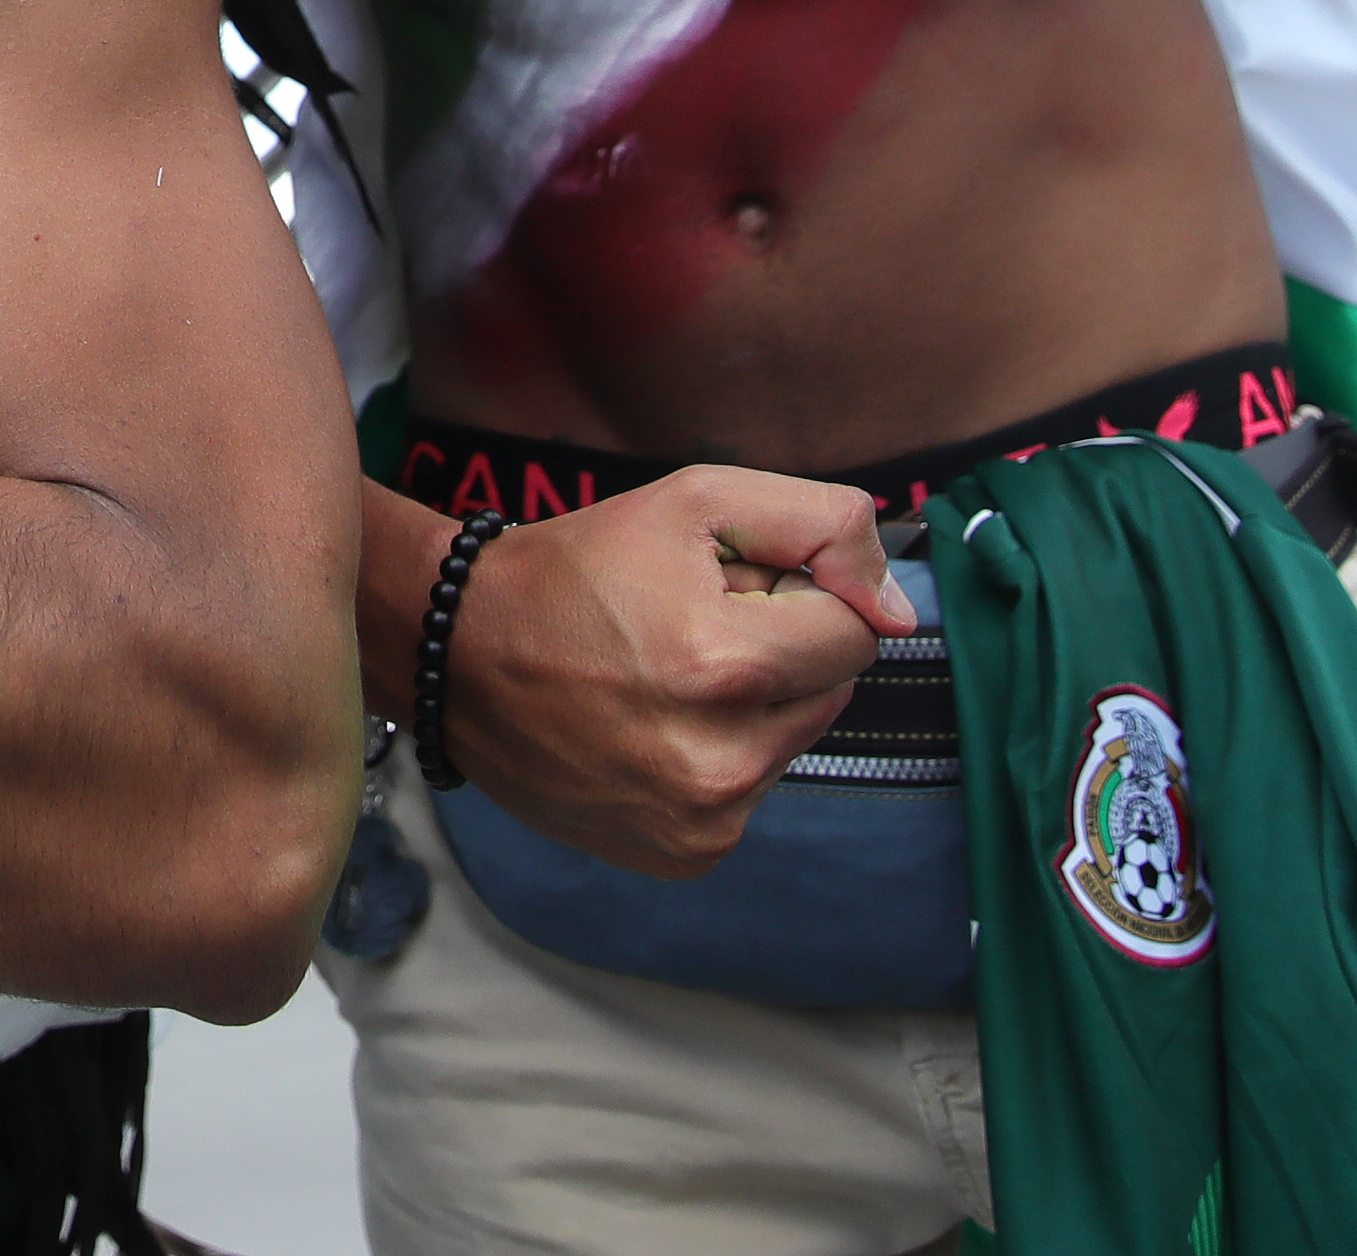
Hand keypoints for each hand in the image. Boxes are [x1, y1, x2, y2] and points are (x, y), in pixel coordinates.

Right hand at [424, 470, 904, 874]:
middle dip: (780, 653)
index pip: (856, 632)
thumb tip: (897, 607)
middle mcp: (720, 761)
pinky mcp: (685, 854)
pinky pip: (752, 796)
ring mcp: (702, 820)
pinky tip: (654, 726)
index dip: (801, 595)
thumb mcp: (694, 501)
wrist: (459, 655)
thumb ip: (821, 524)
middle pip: (831, 692)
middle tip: (690, 628)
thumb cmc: (576, 568)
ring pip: (793, 744)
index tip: (735, 588)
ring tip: (664, 677)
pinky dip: (719, 757)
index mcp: (726, 665)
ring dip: (752, 708)